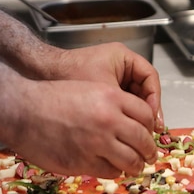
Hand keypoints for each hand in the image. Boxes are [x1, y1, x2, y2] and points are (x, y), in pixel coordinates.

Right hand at [6, 78, 157, 177]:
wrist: (22, 110)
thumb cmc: (52, 98)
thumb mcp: (89, 89)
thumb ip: (114, 106)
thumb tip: (133, 126)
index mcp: (112, 97)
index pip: (147, 116)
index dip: (150, 127)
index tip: (149, 134)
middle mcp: (109, 120)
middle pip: (144, 141)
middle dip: (149, 151)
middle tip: (149, 155)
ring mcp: (97, 143)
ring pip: (132, 161)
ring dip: (136, 165)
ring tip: (135, 166)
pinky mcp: (84, 162)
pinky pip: (111, 172)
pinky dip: (115, 171)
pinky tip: (111, 167)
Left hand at [39, 42, 164, 132]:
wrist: (39, 74)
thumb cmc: (68, 75)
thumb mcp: (103, 93)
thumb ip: (125, 109)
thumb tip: (143, 129)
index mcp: (124, 58)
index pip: (150, 79)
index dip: (154, 100)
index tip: (153, 119)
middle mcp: (120, 66)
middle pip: (144, 91)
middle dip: (147, 112)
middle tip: (150, 131)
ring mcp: (111, 77)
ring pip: (133, 100)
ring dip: (135, 117)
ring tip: (137, 135)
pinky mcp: (102, 89)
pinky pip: (120, 104)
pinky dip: (123, 118)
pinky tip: (122, 132)